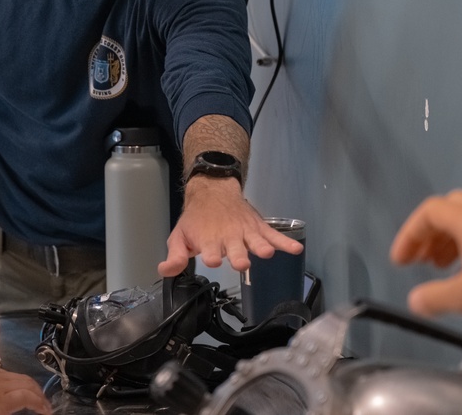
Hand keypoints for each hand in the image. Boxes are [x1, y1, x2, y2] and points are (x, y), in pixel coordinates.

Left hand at [0, 365, 50, 414]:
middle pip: (27, 383)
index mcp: (2, 400)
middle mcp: (0, 385)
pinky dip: (13, 379)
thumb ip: (4, 411)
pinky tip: (10, 385)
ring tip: (30, 393)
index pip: (29, 398)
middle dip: (39, 393)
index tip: (47, 411)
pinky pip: (3, 372)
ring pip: (16, 375)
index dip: (42, 404)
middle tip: (43, 403)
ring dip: (28, 384)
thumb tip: (13, 408)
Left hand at [158, 176, 302, 276]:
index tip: (211, 260)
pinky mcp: (258, 228)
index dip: (211, 256)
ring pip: (256, 241)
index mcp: (209, 241)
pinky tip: (296, 249)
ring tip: (267, 253)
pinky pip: (274, 235)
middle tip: (241, 262)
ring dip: (261, 247)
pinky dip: (285, 242)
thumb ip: (175, 256)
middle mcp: (229, 237)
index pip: (211, 252)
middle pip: (236, 249)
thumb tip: (165, 270)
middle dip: (238, 256)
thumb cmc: (196, 219)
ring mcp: (246, 232)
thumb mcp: (180, 236)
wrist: (213, 191)